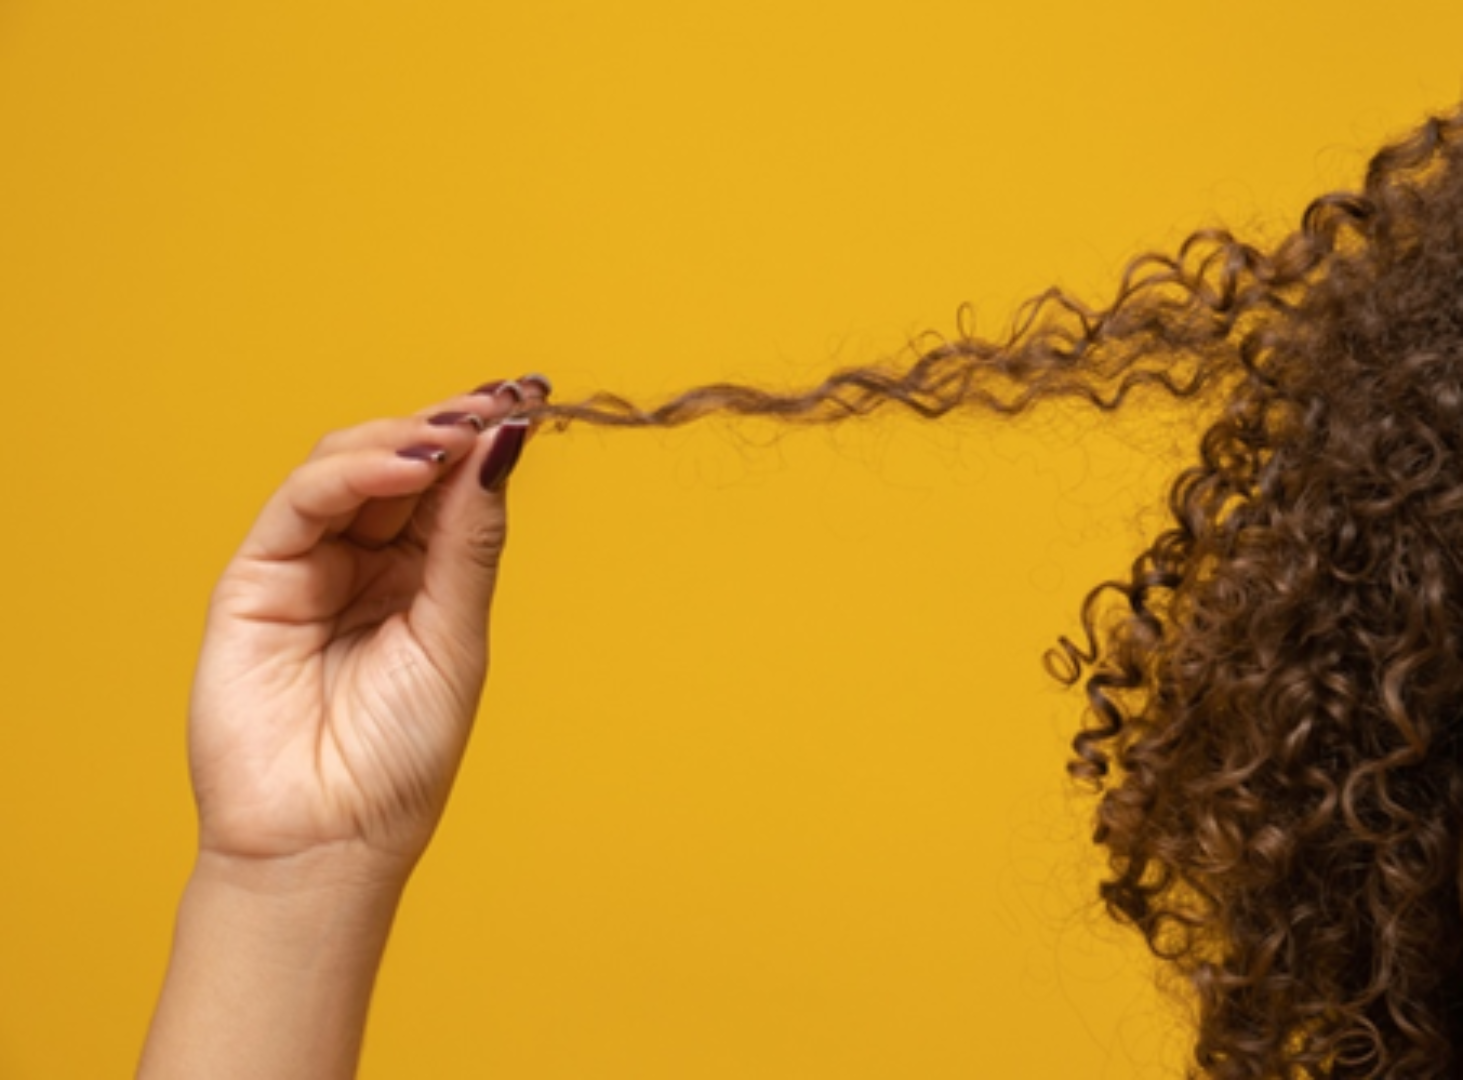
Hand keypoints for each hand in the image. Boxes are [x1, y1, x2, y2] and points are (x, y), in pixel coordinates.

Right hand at [186, 377, 546, 880]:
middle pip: (404, 460)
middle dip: (454, 422)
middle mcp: (365, 558)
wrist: (328, 840)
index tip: (531, 395)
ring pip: (351, 463)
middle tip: (505, 397)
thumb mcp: (456, 635)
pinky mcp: (256, 575)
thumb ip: (471, 540)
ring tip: (462, 430)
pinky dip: (356, 471)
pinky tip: (411, 464)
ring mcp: (309, 562)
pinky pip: (303, 501)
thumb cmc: (399, 758)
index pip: (451, 483)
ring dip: (410, 437)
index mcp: (422, 575)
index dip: (485, 436)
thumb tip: (504, 446)